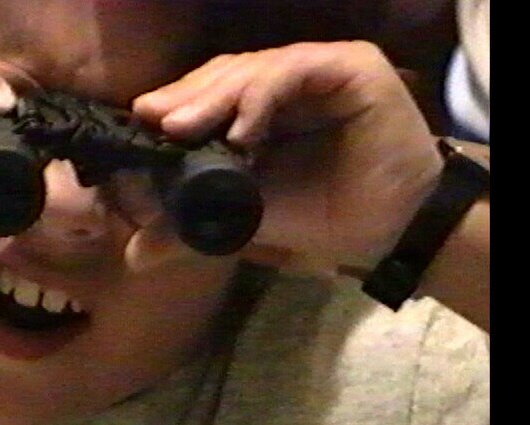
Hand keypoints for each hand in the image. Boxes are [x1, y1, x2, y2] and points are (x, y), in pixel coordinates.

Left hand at [129, 41, 443, 275]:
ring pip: (253, 68)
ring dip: (213, 96)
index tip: (139, 127)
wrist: (394, 231)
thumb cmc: (328, 216)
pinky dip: (260, 96)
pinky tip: (242, 129)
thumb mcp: (247, 218)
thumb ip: (194, 226)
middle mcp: (286, 81)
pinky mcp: (350, 66)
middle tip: (152, 121)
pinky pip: (293, 71)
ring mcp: (318, 69)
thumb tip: (136, 253)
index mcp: (260, 109)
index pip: (208, 94)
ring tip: (181, 126)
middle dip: (185, 99)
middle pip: (223, 75)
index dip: (174, 106)